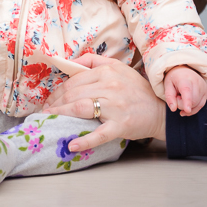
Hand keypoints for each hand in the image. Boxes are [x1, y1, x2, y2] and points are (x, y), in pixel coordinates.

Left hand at [43, 54, 165, 152]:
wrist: (160, 110)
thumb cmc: (136, 89)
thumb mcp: (118, 67)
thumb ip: (93, 61)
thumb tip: (69, 62)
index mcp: (107, 71)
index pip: (74, 80)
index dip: (57, 91)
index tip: (50, 99)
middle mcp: (110, 86)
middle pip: (73, 94)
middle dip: (54, 103)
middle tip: (46, 111)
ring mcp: (115, 107)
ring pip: (79, 109)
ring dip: (60, 115)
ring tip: (50, 121)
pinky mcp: (120, 126)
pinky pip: (98, 134)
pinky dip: (83, 141)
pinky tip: (71, 145)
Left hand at [163, 65, 206, 115]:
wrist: (185, 70)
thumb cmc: (174, 78)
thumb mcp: (167, 85)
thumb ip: (169, 97)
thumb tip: (173, 109)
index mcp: (184, 78)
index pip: (186, 91)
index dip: (187, 101)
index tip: (187, 110)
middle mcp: (197, 82)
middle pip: (192, 101)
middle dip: (181, 104)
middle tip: (177, 96)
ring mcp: (203, 87)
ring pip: (196, 105)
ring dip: (187, 105)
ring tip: (182, 96)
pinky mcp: (206, 92)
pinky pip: (200, 106)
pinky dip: (192, 109)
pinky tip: (186, 107)